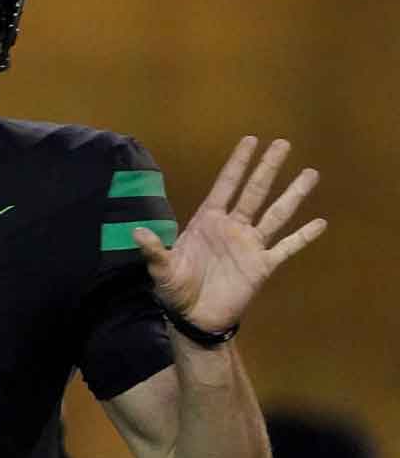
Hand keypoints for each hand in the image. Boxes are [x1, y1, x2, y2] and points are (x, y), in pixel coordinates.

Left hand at [135, 136, 326, 331]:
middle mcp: (232, 227)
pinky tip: (320, 223)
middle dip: (267, 168)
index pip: (225, 185)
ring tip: (311, 173)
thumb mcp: (161, 269)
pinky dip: (303, 236)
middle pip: (254, 192)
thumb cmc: (175, 289)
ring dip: (293, 194)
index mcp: (207, 221)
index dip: (237, 164)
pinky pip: (286, 248)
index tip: (251, 140)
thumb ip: (154, 249)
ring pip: (276, 214)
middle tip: (284, 143)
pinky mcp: (262, 266)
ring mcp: (249, 245)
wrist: (194, 317)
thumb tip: (137, 231)